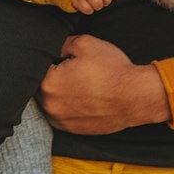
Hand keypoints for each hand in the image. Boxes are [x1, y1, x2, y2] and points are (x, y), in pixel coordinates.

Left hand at [40, 34, 171, 132]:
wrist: (135, 97)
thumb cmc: (111, 70)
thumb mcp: (84, 43)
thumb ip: (61, 44)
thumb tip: (54, 49)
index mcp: (48, 84)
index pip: (38, 68)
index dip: (52, 60)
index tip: (65, 60)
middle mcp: (50, 107)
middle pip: (42, 87)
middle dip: (54, 77)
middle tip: (74, 71)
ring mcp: (61, 121)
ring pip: (51, 103)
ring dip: (61, 94)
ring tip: (82, 85)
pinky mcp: (72, 130)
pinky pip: (63, 115)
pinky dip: (70, 107)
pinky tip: (86, 98)